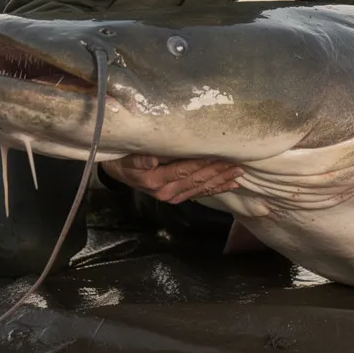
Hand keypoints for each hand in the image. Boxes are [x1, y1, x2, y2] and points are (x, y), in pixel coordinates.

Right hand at [100, 154, 243, 203]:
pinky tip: (229, 185)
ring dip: (220, 181)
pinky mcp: (174, 197)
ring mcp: (171, 196)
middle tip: (238, 166)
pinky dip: (215, 188)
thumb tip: (153, 159)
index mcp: (155, 181)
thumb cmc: (122, 158)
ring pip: (200, 188)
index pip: (185, 170)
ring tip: (238, 174)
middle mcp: (165, 191)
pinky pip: (198, 193)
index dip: (205, 164)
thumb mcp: (127, 156)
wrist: (115, 170)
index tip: (223, 157)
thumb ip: (140, 158)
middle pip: (196, 180)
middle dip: (218, 173)